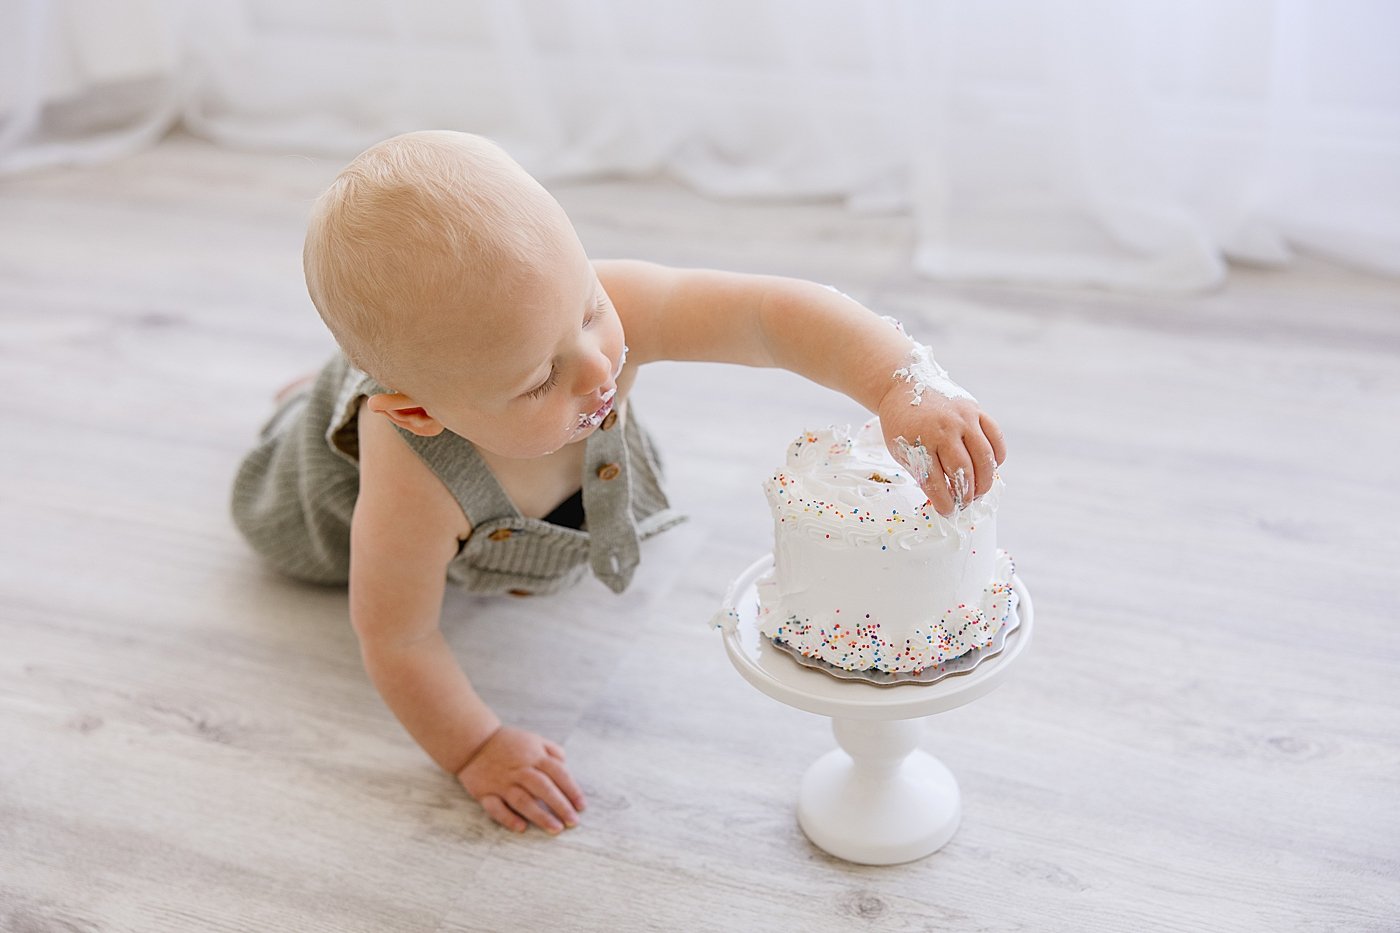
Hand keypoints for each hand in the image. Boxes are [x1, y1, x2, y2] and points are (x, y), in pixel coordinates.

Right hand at [456, 726, 586, 834]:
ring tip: (555, 829)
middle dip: (560, 805)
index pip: (558, 773)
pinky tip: (521, 827)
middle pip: (543, 788)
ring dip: (540, 815)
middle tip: (573, 822)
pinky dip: (508, 818)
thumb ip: (552, 751)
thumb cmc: (508, 742)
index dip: (571, 789)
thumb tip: (566, 765)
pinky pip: (496, 807)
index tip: (582, 806)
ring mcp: (502, 782)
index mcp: (533, 756)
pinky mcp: (485, 792)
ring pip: (523, 800)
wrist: (473, 740)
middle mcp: (519, 770)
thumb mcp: (533, 739)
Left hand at [878, 382, 1006, 516]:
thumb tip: (944, 499)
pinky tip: (991, 467)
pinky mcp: (976, 409)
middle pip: (963, 471)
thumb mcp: (902, 450)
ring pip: (984, 457)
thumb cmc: (902, 423)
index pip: (935, 482)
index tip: (949, 512)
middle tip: (966, 504)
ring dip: (985, 480)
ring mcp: (962, 418)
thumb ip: (922, 472)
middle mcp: (943, 430)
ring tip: (979, 491)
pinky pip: (995, 437)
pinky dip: (998, 456)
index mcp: (919, 442)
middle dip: (967, 495)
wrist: (904, 385)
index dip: (944, 502)